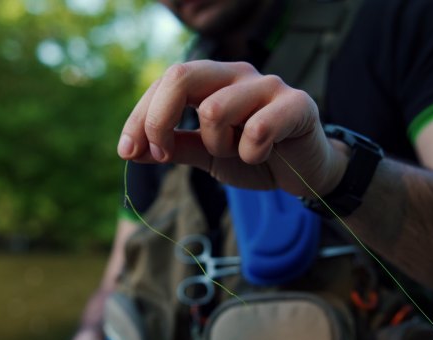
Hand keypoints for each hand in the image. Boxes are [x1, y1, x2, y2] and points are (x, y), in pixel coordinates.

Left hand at [117, 60, 347, 196]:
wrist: (304, 172)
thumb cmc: (254, 155)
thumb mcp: (205, 154)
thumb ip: (173, 148)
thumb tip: (130, 151)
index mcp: (211, 80)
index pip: (164, 83)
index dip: (140, 117)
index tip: (127, 152)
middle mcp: (236, 74)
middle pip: (181, 75)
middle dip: (158, 120)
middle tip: (163, 155)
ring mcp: (267, 85)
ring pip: (214, 108)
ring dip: (215, 144)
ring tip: (233, 153)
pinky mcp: (297, 104)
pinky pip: (258, 129)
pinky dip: (250, 154)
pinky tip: (259, 157)